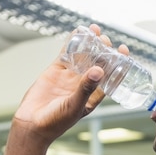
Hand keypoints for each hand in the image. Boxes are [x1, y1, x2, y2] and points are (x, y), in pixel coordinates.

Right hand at [13, 24, 129, 143]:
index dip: (118, 65)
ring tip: (95, 30)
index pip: (110, 78)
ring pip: (83, 57)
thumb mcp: (74, 105)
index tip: (123, 51)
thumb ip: (86, 88)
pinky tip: (78, 31)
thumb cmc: (56, 122)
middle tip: (106, 40)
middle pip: (98, 64)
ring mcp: (70, 77)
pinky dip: (72, 42)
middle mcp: (83, 85)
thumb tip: (99, 71)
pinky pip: (67, 54)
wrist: (32, 123)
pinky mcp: (56, 70)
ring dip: (89, 44)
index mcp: (93, 97)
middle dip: (104, 51)